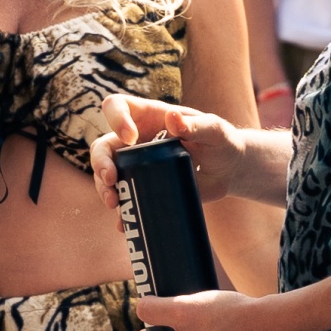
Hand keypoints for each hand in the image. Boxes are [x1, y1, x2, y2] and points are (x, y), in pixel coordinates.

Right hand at [94, 88, 289, 205]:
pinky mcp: (144, 188)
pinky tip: (123, 224)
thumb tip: (172, 118)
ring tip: (115, 204)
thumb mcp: (214, 130)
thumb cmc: (221, 141)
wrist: (229, 171)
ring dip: (104, 189)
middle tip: (111, 180)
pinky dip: (121, 214)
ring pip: (106, 174)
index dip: (115, 118)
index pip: (117, 106)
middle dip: (100, 162)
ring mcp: (137, 166)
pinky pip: (125, 199)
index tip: (130, 138)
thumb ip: (197, 125)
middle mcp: (136, 140)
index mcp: (148, 117)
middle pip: (103, 146)